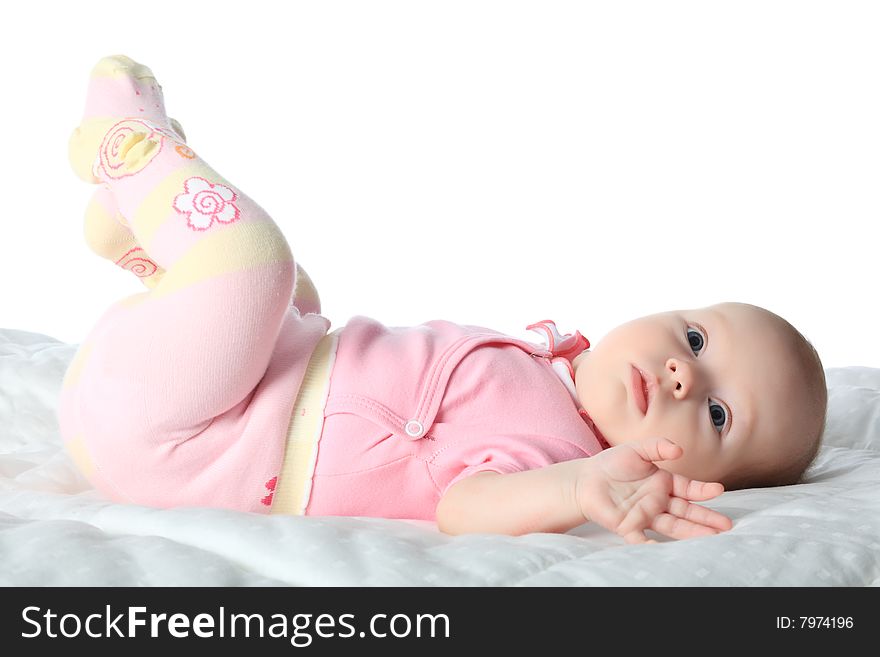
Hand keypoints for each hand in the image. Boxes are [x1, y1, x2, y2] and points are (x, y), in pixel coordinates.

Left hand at [576, 437, 732, 542]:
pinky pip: (642, 538)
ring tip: (712, 537)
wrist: (584, 479)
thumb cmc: (612, 464)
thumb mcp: (636, 449)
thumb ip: (657, 447)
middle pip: (686, 511)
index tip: (718, 490)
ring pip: (672, 526)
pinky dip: (651, 545)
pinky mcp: (628, 526)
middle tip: (726, 525)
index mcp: (662, 483)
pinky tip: (662, 550)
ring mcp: (645, 515)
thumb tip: (679, 449)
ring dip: (691, 532)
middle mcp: (658, 502)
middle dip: (706, 518)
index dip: (702, 490)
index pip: (687, 488)